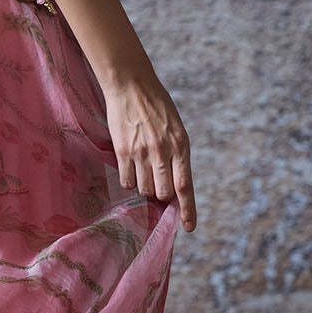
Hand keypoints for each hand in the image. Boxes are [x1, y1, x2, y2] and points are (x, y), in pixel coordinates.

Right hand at [103, 73, 196, 231]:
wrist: (131, 84)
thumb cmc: (157, 106)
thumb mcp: (176, 129)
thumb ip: (177, 156)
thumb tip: (174, 186)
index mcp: (181, 145)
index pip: (185, 186)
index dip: (188, 210)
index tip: (188, 228)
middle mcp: (162, 152)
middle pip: (162, 193)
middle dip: (161, 195)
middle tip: (157, 183)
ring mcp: (141, 153)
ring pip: (144, 189)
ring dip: (145, 186)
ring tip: (143, 168)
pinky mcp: (123, 151)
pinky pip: (126, 181)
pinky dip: (129, 180)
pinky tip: (131, 166)